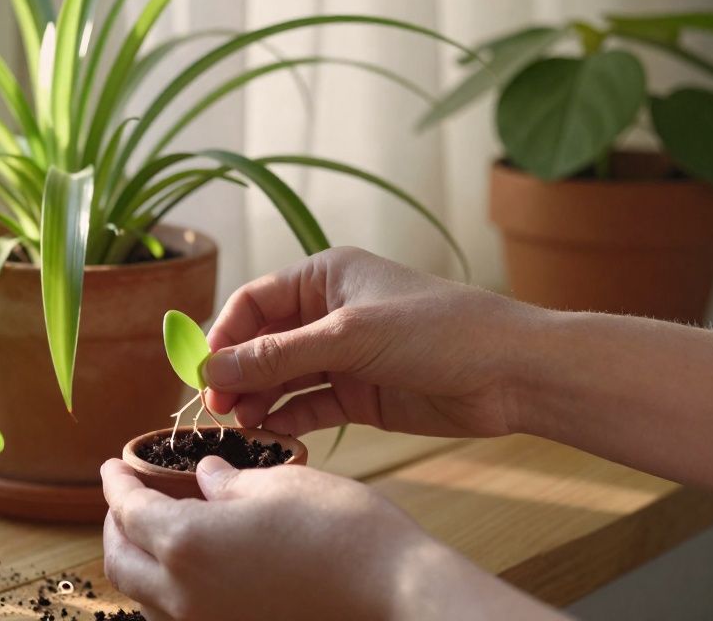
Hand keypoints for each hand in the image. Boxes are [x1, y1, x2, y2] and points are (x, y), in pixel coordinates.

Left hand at [101, 457, 558, 620]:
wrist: (395, 595)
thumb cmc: (340, 530)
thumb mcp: (274, 484)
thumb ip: (225, 482)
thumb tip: (205, 477)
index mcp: (186, 544)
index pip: (128, 510)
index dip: (117, 483)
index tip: (113, 465)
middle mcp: (184, 595)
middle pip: (121, 562)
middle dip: (116, 524)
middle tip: (128, 495)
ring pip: (144, 595)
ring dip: (138, 558)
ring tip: (155, 526)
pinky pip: (176, 614)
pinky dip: (168, 585)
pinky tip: (192, 560)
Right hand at [204, 246, 540, 437]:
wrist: (511, 372)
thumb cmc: (436, 330)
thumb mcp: (349, 336)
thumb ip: (278, 355)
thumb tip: (214, 368)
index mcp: (324, 277)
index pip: (254, 302)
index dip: (223, 334)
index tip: (200, 370)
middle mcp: (328, 313)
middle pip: (262, 343)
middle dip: (235, 372)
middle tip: (214, 407)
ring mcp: (344, 356)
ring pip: (282, 378)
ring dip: (257, 399)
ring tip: (236, 426)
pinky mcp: (360, 395)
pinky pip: (309, 406)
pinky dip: (287, 420)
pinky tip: (268, 435)